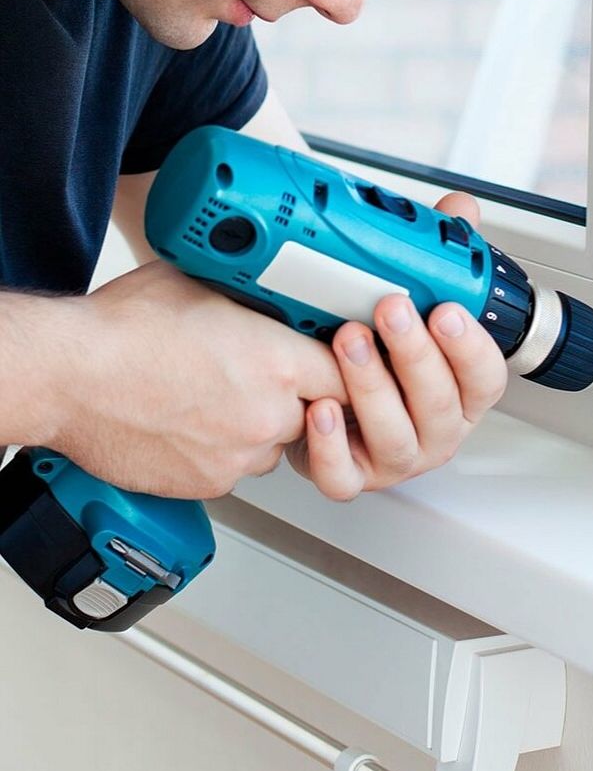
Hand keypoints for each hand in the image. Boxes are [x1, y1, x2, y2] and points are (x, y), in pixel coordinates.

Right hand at [59, 260, 348, 498]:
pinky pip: (237, 468)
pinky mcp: (210, 483)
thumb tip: (274, 293)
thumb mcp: (204, 287)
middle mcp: (269, 413)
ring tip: (215, 398)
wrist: (65, 378)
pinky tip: (192, 423)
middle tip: (260, 379)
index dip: (343, 369)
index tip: (337, 365)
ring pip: (276, 445)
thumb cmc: (121, 330)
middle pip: (316, 413)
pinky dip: (223, 451)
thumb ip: (254, 300)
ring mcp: (240, 454)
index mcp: (277, 362)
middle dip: (299, 398)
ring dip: (261, 427)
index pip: (348, 373)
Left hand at [284, 193, 508, 500]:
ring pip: (395, 437)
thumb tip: (461, 212)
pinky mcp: (350, 476)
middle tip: (390, 309)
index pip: (486, 378)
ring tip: (347, 340)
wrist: (326, 400)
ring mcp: (395, 457)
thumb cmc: (381, 358)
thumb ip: (441, 259)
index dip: (471, 346)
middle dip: (415, 355)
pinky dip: (329, 446)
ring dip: (371, 387)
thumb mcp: (414, 306)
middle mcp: (437, 430)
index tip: (447, 310)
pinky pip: (343, 476)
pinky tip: (319, 407)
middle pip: (441, 405)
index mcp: (463, 393)